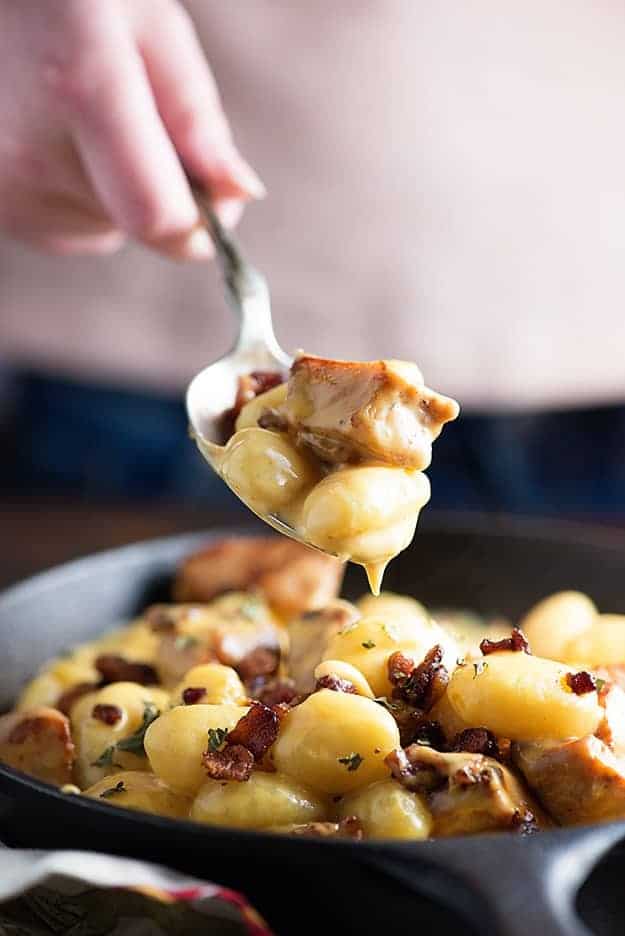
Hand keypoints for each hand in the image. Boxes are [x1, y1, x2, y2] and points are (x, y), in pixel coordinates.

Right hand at [0, 0, 264, 258]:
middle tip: (131, 116)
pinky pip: (67, 230)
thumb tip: (237, 194)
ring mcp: (2, 188)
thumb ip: (195, 115)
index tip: (216, 200)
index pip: (156, 215)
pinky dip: (77, 197)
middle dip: (159, 186)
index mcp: (79, 90)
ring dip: (114, 190)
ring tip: (77, 117)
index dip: (198, 223)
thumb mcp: (148, 25)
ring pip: (104, 231)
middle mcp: (29, 152)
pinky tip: (53, 138)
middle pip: (137, 224)